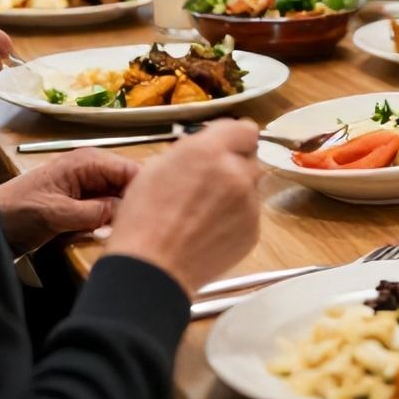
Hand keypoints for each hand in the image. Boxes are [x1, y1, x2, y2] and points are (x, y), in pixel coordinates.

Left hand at [0, 148, 137, 254]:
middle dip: (135, 205)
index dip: (145, 190)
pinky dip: (112, 223)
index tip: (152, 214)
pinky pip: (110, 210)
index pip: (132, 170)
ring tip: (124, 233)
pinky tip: (110, 234)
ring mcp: (91, 187)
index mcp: (88, 162)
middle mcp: (94, 170)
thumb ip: (95, 212)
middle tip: (136, 228)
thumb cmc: (17, 211)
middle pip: (131, 184)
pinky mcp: (86, 204)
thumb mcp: (57, 214)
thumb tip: (129, 211)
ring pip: (123, 199)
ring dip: (123, 216)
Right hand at [104, 119, 262, 296]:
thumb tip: (209, 146)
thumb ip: (193, 149)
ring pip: (251, 187)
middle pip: (250, 157)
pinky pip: (249, 214)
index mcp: (209, 152)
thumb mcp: (156, 168)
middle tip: (208, 182)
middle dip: (233, 165)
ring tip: (203, 212)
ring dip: (235, 191)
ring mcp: (249, 203)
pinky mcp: (253, 230)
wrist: (152, 269)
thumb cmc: (144, 220)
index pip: (244, 129)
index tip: (223, 146)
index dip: (232, 137)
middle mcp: (236, 173)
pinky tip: (208, 230)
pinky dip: (235, 218)